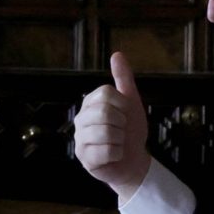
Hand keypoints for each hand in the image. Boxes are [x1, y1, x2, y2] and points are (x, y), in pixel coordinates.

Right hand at [73, 50, 149, 195]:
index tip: (125, 114)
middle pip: (105, 112)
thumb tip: (117, 54)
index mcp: (90, 103)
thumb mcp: (131, 101)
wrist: (134, 160)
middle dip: (122, 124)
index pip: (106, 93)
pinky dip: (117, 154)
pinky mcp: (84, 158)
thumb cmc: (130, 130)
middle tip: (122, 131)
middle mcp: (81, 119)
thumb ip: (123, 78)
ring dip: (121, 140)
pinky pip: (106, 151)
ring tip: (118, 143)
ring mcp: (80, 139)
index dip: (123, 105)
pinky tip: (114, 155)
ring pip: (106, 132)